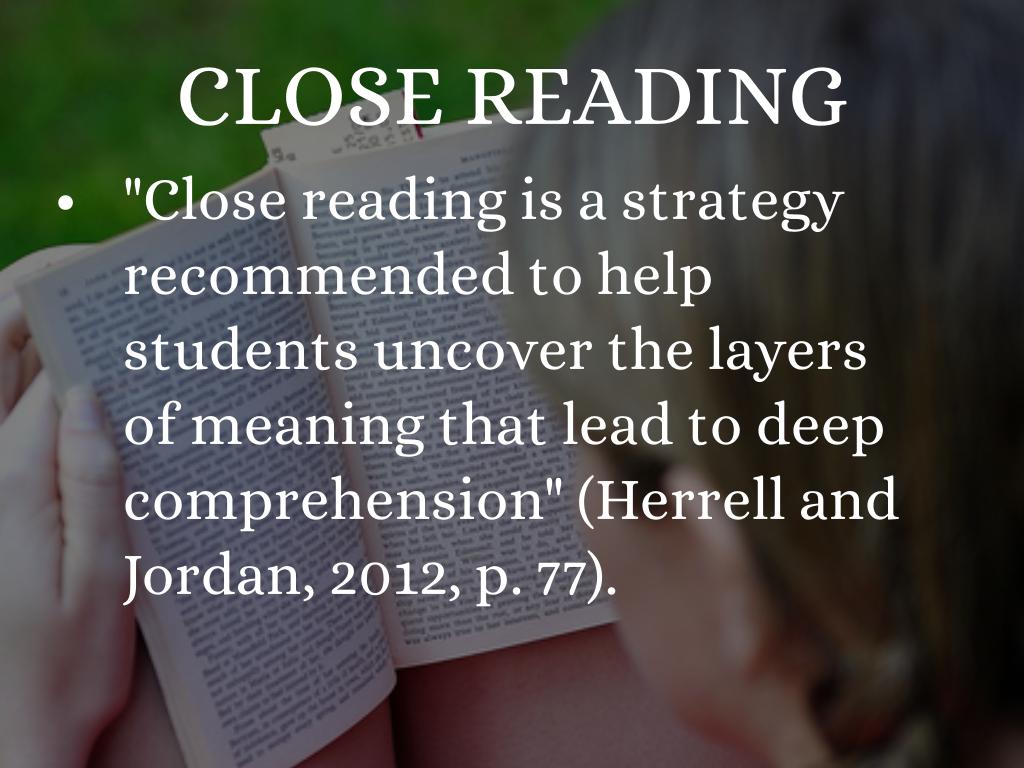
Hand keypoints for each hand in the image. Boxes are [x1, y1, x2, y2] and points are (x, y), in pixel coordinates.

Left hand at [0, 295, 134, 767]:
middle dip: (43, 296)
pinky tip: (84, 380)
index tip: (124, 272)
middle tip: (104, 268)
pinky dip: (37, 384)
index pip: (42, 367)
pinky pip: (9, 421)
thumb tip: (84, 392)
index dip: (81, 311)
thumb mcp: (100, 584)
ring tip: (98, 308)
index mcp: (10, 481)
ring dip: (37, 333)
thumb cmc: (63, 670)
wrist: (11, 736)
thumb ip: (92, 481)